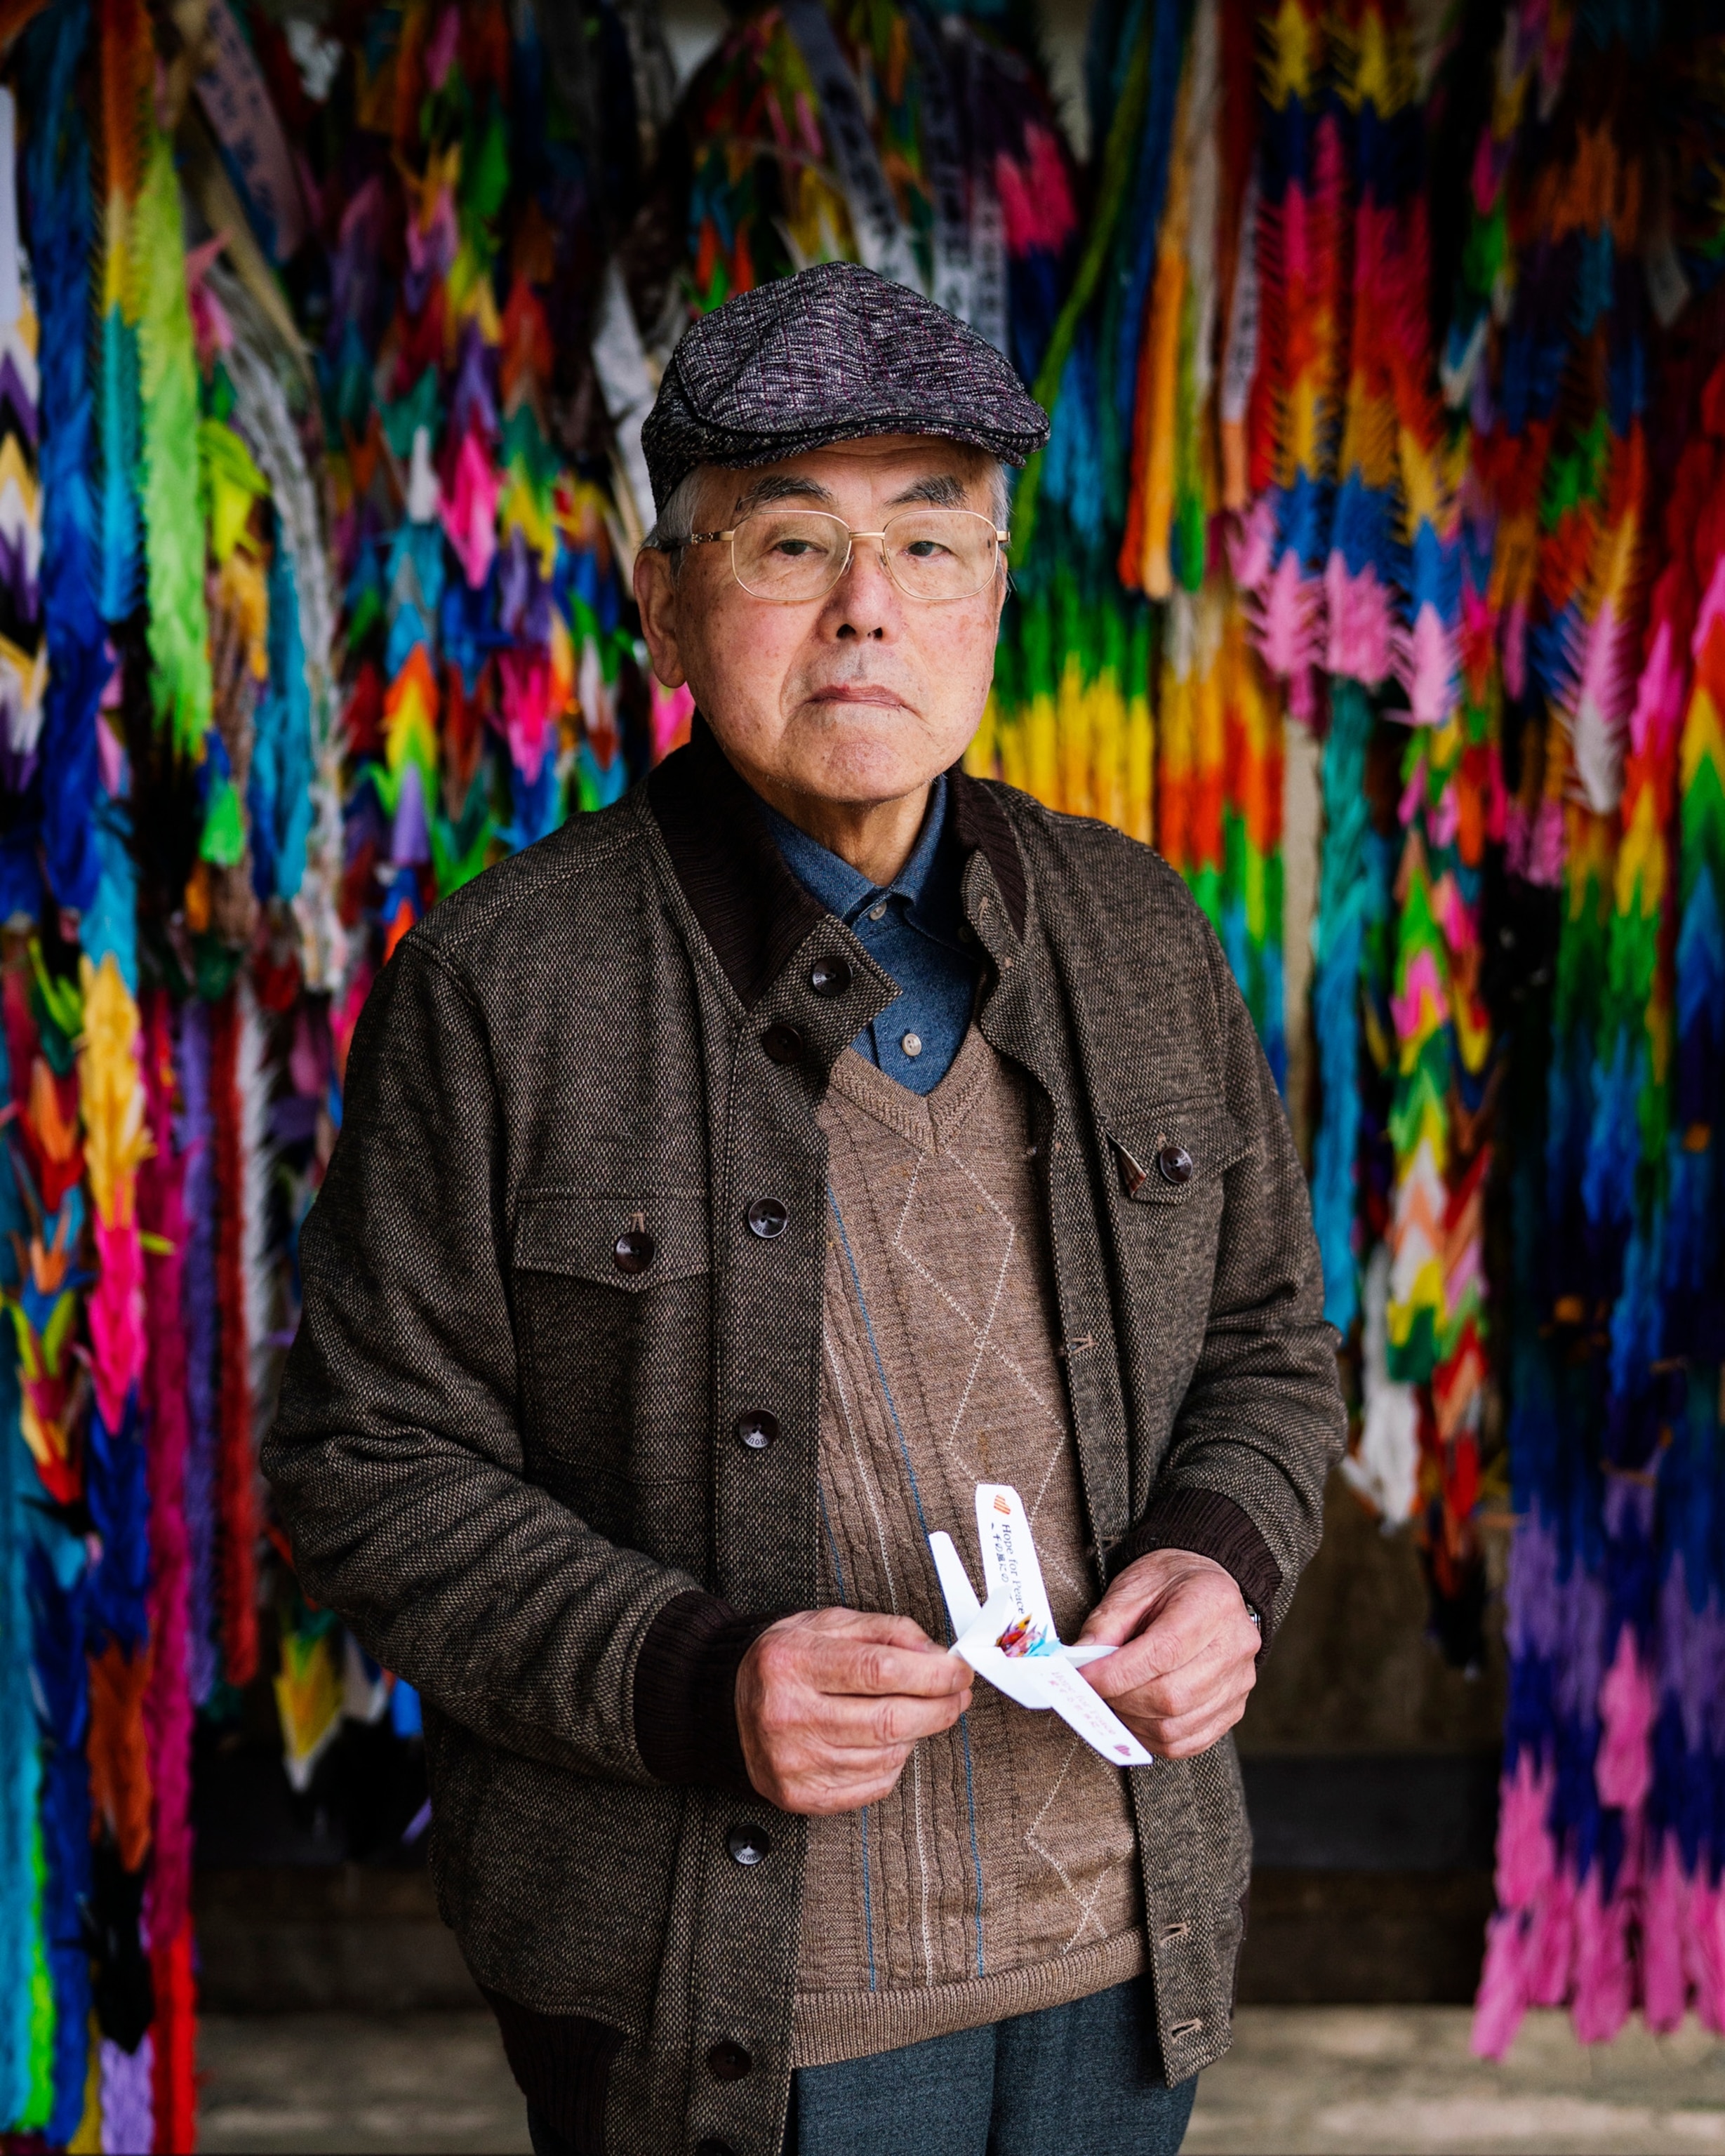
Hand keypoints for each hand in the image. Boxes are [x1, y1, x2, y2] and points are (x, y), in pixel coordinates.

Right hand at [736, 1608, 973, 1813]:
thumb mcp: (826, 1624)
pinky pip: (873, 1786)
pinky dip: (894, 1762)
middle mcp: (788, 1716)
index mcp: (793, 1663)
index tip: (959, 1671)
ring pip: (887, 1755)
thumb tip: (936, 1655)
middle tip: (957, 1696)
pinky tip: (885, 1741)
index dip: (931, 1674)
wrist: (724, 1706)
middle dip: (939, 1708)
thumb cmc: (784, 1662)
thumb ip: (884, 1631)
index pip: (879, 1670)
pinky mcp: (801, 1797)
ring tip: (914, 1712)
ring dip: (916, 1733)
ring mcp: (794, 1763)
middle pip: (888, 1720)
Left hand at [1076, 1549, 1259, 1758]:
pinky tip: (1136, 1717)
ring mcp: (1238, 1682)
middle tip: (1094, 1690)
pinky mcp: (1234, 1708)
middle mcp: (1234, 1645)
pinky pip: (1189, 1741)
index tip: (1083, 1678)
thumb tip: (1080, 1664)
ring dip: (1133, 1722)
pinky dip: (1153, 1737)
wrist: (1207, 1587)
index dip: (1117, 1674)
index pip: (1163, 1653)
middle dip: (1121, 1700)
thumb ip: (1105, 1626)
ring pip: (1177, 1726)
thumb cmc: (1170, 1583)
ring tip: (1113, 1701)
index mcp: (1212, 1603)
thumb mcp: (1133, 1587)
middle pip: (1172, 1696)